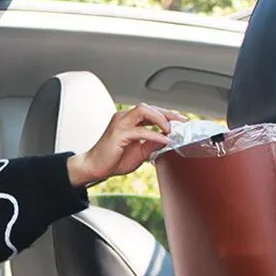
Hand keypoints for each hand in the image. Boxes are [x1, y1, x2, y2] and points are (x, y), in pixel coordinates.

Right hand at [67, 103, 186, 186]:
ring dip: (160, 119)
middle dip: (167, 113)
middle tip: (181, 122)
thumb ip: (152, 144)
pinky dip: (154, 135)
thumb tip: (167, 141)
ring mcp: (120, 123)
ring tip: (171, 129)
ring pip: (144, 111)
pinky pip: (140, 130)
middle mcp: (124, 118)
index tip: (181, 121)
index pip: (151, 111)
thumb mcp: (139, 152)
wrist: (95, 167)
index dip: (167, 114)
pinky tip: (164, 141)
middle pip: (149, 107)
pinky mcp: (118, 134)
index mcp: (128, 120)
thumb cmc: (113, 159)